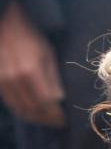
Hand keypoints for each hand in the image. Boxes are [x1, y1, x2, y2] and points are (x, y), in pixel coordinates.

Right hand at [0, 1, 64, 126]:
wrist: (5, 25)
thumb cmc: (30, 37)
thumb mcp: (48, 53)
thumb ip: (53, 77)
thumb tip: (59, 100)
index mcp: (30, 71)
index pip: (46, 103)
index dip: (56, 115)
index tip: (65, 120)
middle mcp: (14, 79)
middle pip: (33, 110)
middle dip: (47, 120)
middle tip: (59, 123)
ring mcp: (2, 81)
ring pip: (19, 109)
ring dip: (35, 119)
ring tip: (48, 120)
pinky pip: (10, 103)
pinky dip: (22, 111)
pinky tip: (33, 112)